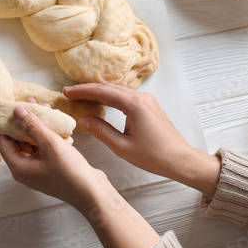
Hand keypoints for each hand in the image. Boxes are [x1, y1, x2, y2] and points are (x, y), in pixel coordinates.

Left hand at [0, 102, 160, 247]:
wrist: (92, 192)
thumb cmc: (69, 172)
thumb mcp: (49, 144)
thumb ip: (32, 126)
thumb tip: (17, 110)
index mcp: (18, 167)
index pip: (3, 142)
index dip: (5, 124)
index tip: (12, 107)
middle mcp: (25, 169)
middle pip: (18, 141)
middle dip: (24, 121)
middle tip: (31, 102)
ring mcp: (39, 169)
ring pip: (33, 142)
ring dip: (38, 126)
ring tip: (45, 107)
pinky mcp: (51, 167)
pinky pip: (44, 147)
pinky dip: (48, 134)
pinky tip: (56, 121)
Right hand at [63, 83, 220, 196]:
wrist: (180, 159)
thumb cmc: (154, 156)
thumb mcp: (122, 147)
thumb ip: (101, 131)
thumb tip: (84, 119)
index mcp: (134, 105)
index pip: (102, 92)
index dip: (82, 91)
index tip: (67, 92)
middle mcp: (141, 97)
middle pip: (109, 87)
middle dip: (88, 89)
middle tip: (69, 92)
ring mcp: (147, 100)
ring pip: (117, 90)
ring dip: (98, 91)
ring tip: (81, 95)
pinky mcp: (149, 105)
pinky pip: (125, 95)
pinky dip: (109, 96)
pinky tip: (100, 101)